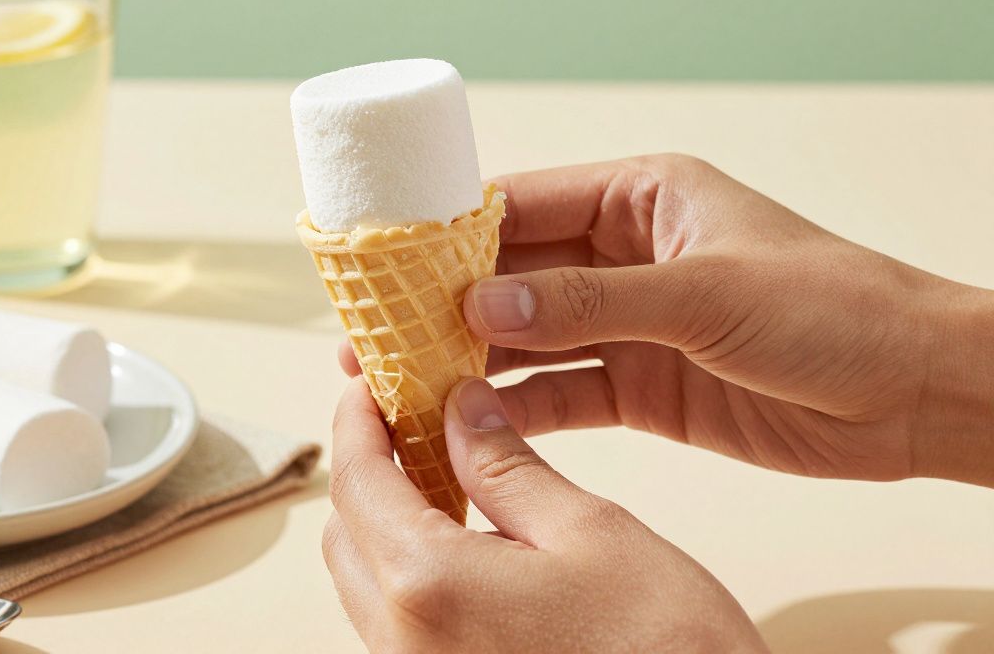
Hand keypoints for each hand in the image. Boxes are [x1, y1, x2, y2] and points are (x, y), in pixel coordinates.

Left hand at [323, 376, 767, 652]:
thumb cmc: (667, 647)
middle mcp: (404, 642)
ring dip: (389, 524)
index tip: (370, 385)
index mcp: (429, 586)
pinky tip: (467, 545)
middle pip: (345, 536)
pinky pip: (397, 624)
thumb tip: (460, 410)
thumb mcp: (591, 531)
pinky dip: (412, 572)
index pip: (356, 483)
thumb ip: (508, 467)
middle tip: (411, 423)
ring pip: (365, 584)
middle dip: (369, 471)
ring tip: (446, 477)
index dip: (359, 423)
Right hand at [339, 154, 993, 485]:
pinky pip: (561, 393)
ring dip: (467, 358)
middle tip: (373, 329)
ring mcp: (629, 324)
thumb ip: (589, 299)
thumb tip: (483, 300)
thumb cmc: (833, 311)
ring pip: (527, 337)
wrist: (914, 395)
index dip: (452, 230)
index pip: (525, 203)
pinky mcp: (642, 387)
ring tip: (396, 377)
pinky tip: (464, 421)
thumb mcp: (705, 294)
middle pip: (512, 273)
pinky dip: (514, 408)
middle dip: (443, 302)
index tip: (388, 258)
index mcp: (642, 198)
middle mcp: (625, 256)